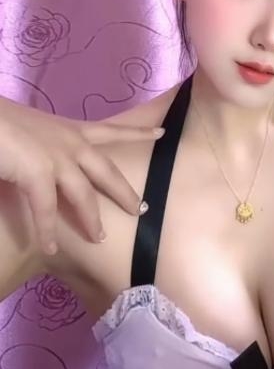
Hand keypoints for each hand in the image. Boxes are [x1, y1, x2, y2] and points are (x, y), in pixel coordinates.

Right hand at [0, 96, 163, 255]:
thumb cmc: (3, 122)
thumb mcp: (33, 134)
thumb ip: (46, 149)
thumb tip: (47, 166)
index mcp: (69, 129)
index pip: (112, 130)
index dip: (137, 133)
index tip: (162, 134)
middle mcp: (70, 141)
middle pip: (106, 170)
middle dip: (124, 191)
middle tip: (142, 209)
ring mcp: (57, 157)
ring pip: (83, 195)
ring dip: (90, 219)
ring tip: (99, 239)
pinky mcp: (39, 173)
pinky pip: (47, 211)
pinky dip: (47, 231)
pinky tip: (51, 247)